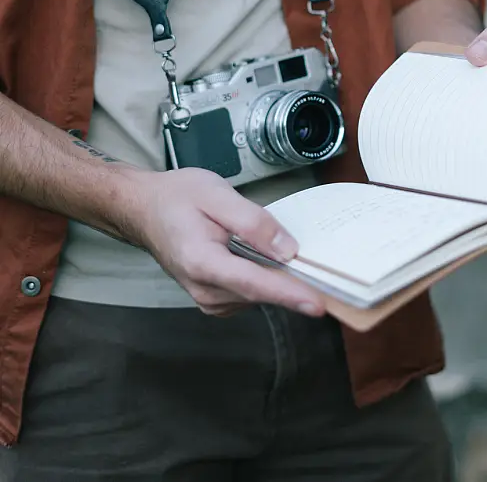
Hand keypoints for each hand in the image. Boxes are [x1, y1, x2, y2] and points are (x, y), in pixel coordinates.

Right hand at [122, 167, 325, 317]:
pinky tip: (267, 258)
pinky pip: (249, 292)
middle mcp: (204, 289)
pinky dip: (265, 279)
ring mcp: (207, 298)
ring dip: (279, 279)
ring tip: (291, 255)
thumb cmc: (177, 197)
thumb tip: (288, 250)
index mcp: (202, 263)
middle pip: (261, 292)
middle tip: (329, 275)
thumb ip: (253, 223)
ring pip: (257, 295)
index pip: (255, 284)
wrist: (143, 208)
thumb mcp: (217, 195)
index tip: (319, 304)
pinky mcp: (213, 298)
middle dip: (294, 285)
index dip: (289, 293)